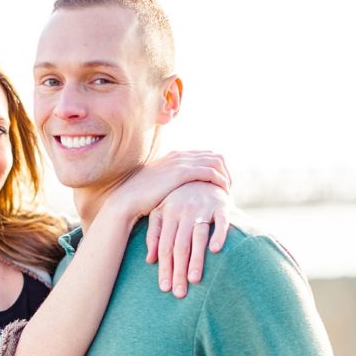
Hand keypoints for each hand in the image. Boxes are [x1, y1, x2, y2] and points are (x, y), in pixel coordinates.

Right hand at [109, 150, 230, 224]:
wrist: (127, 200)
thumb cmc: (141, 199)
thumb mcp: (159, 186)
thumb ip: (172, 183)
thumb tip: (181, 192)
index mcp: (175, 156)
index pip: (206, 155)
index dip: (217, 169)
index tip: (220, 185)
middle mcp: (180, 155)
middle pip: (215, 156)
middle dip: (225, 172)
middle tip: (227, 189)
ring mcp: (181, 162)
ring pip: (216, 162)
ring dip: (225, 177)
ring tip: (227, 193)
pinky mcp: (182, 172)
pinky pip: (211, 172)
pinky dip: (220, 182)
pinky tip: (221, 194)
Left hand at [146, 181, 230, 296]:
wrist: (201, 173)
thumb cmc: (178, 198)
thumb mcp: (161, 212)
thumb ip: (154, 234)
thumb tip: (150, 260)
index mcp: (168, 214)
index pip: (165, 246)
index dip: (164, 268)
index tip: (165, 288)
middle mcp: (184, 211)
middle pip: (180, 246)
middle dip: (178, 271)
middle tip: (179, 293)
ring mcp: (203, 207)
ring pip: (198, 237)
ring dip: (196, 259)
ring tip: (194, 280)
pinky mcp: (222, 205)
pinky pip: (222, 222)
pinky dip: (219, 235)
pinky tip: (216, 250)